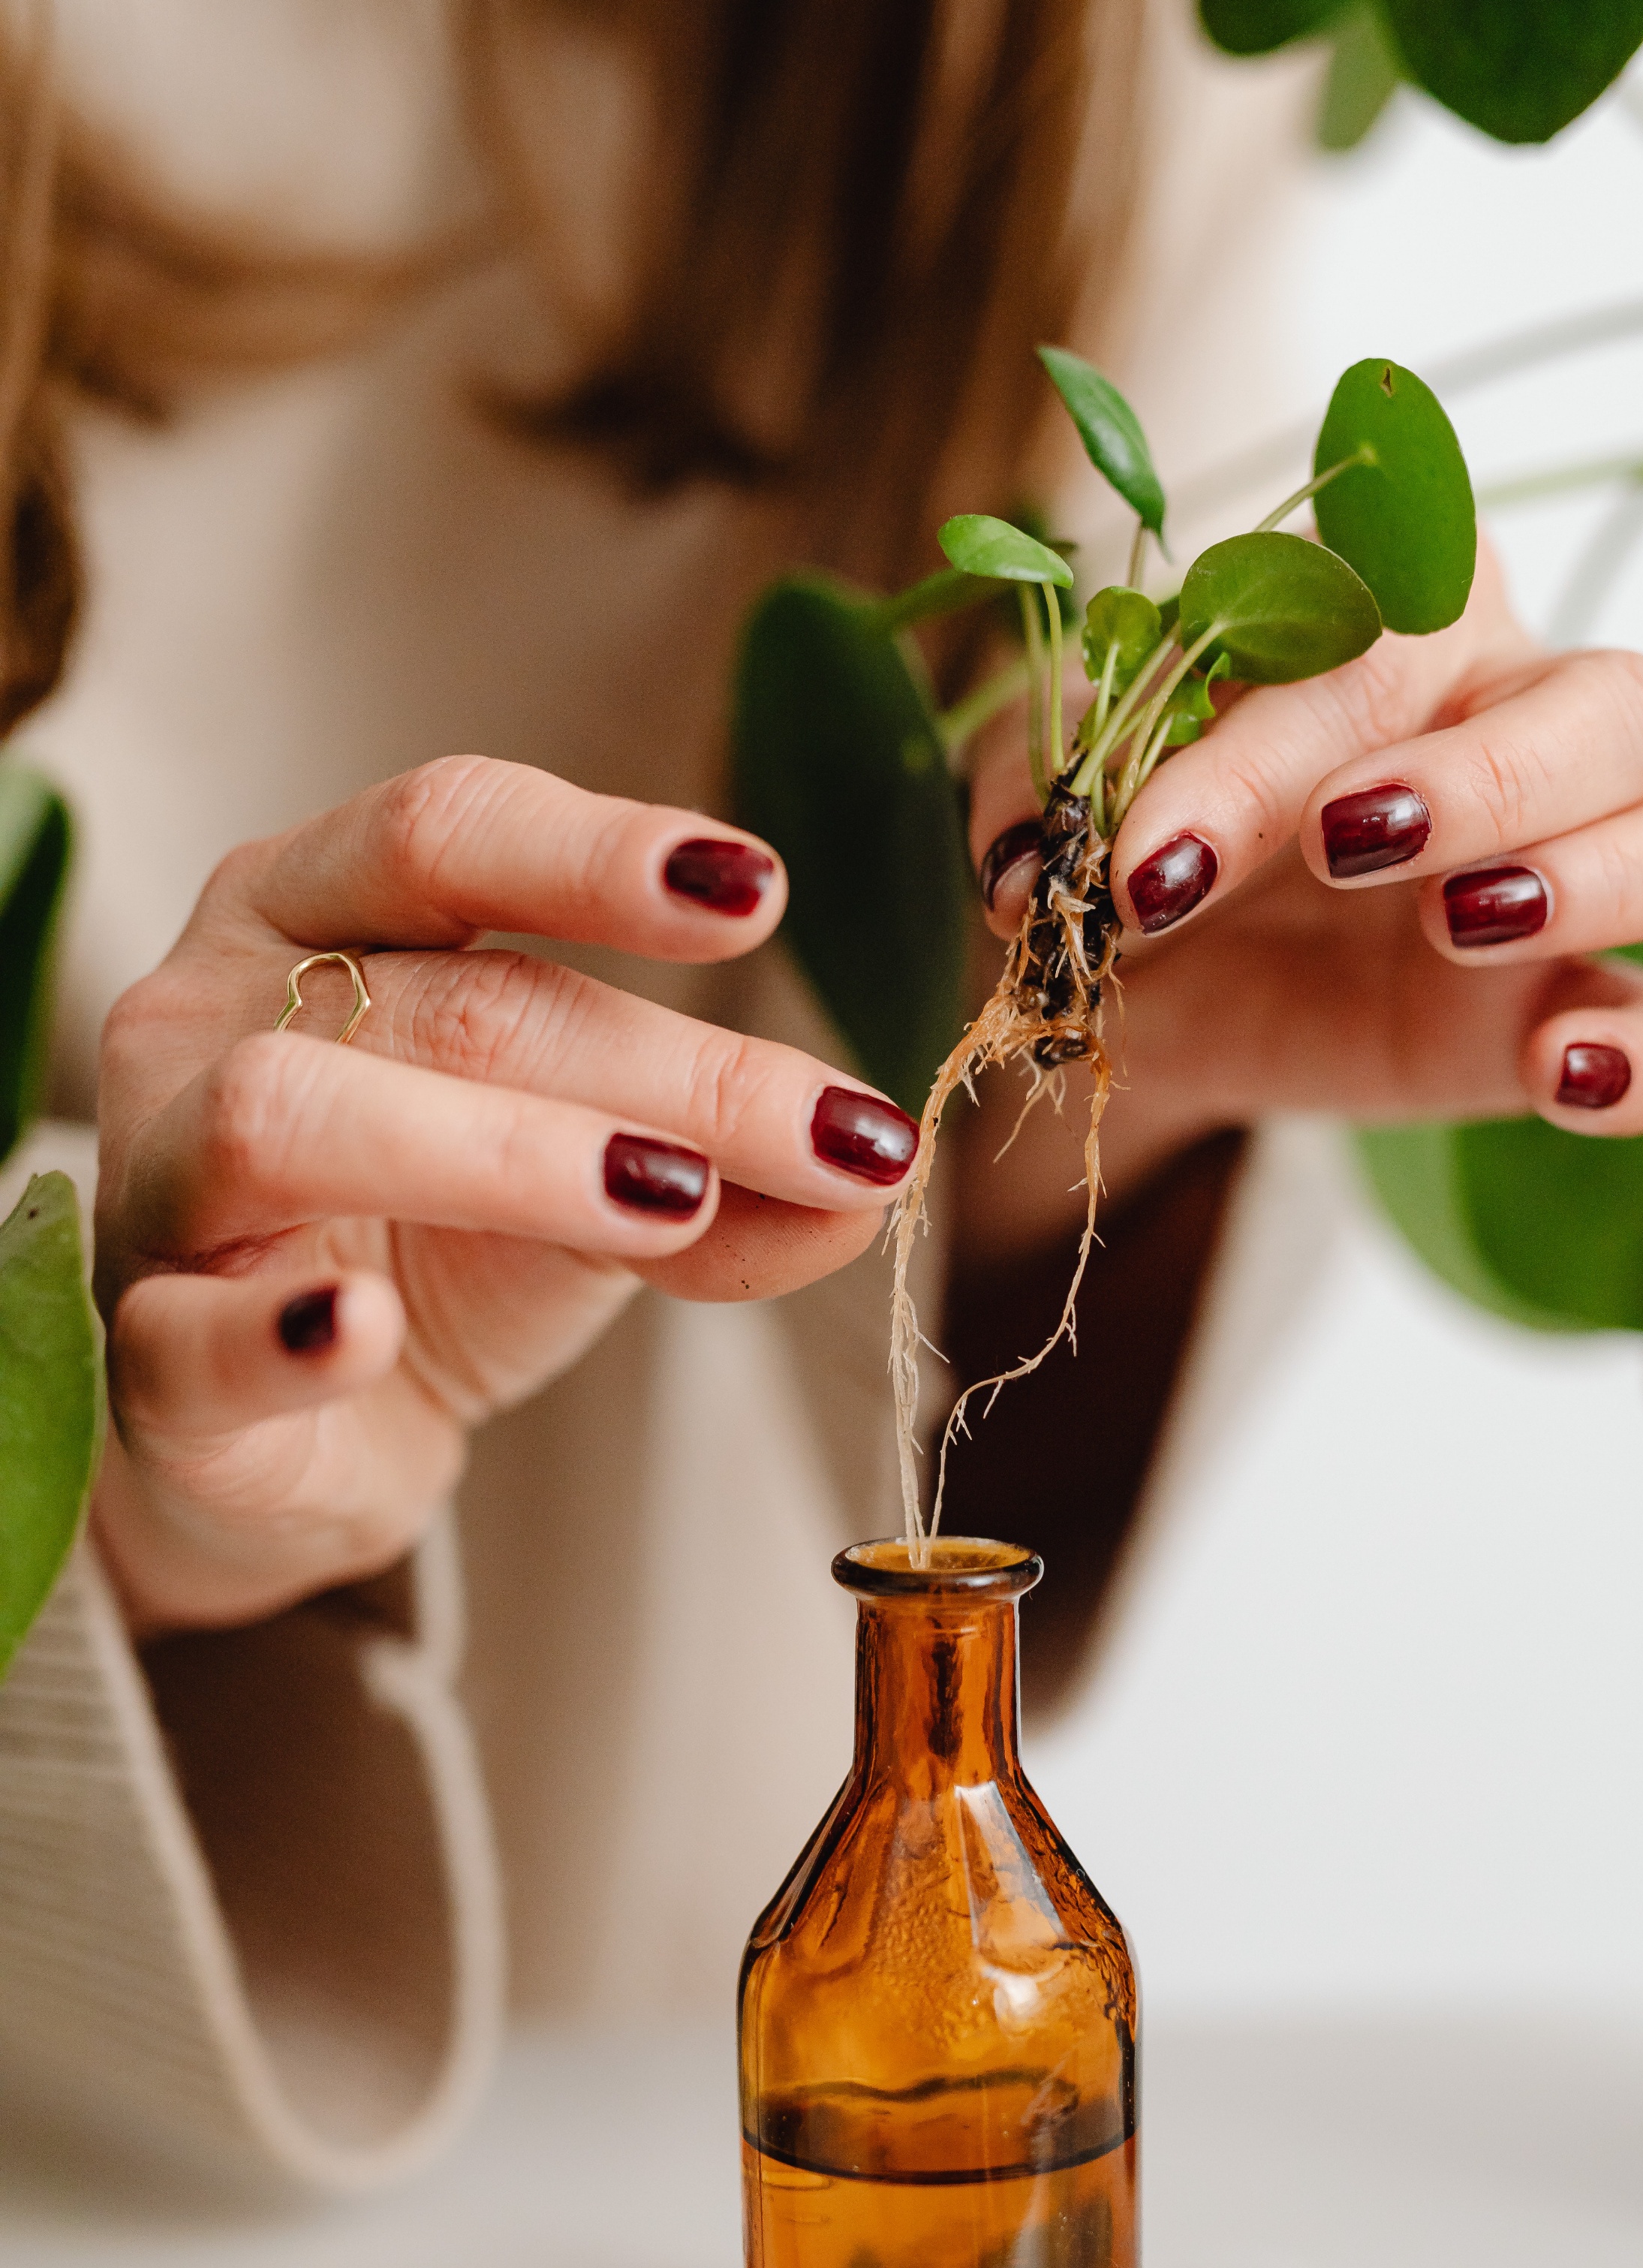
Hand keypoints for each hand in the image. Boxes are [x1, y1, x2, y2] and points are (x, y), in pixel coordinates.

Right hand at [91, 757, 921, 1633]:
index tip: (761, 890)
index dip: (600, 853)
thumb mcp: (603, 1202)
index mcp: (318, 912)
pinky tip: (370, 1332)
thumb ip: (729, 1180)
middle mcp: (213, 1010)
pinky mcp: (145, 1356)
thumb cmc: (434, 1255)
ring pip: (286, 1113)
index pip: (448, 830)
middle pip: (443, 998)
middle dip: (663, 1067)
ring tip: (667, 1199)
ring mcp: (158, 1180)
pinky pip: (188, 1333)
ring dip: (500, 1153)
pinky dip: (284, 1333)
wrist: (292, 1436)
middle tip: (833, 1135)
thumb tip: (873, 1170)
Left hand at [960, 545, 1642, 1257]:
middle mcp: (1533, 719)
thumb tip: (1037, 855)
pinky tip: (1556, 1071)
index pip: (1389, 636)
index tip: (1150, 859)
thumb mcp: (1068, 808)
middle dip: (1484, 773)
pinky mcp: (1589, 1007)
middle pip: (1611, 701)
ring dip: (1607, 871)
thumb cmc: (1144, 849)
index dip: (1271, 740)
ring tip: (1463, 924)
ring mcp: (1592, 867)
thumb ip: (1042, 786)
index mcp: (1406, 624)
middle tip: (1342, 848)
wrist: (1163, 991)